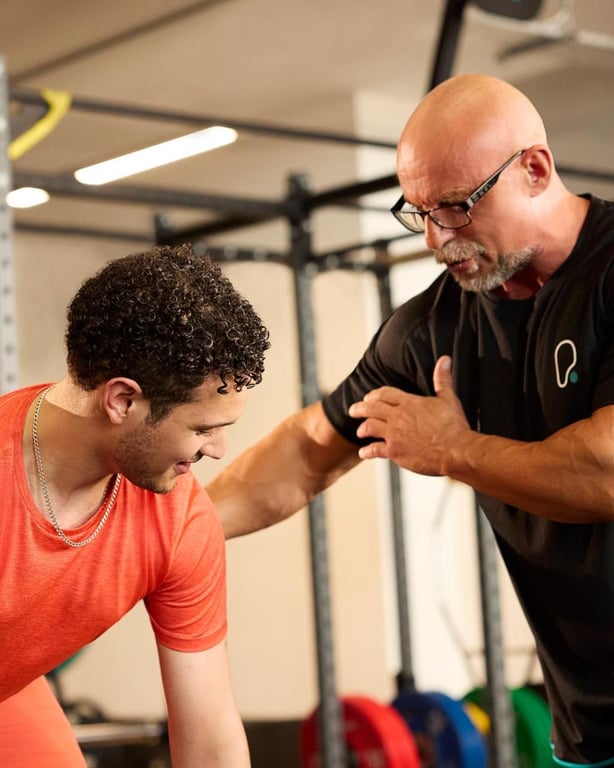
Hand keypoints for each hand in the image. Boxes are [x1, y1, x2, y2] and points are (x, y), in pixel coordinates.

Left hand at [348, 356, 469, 474]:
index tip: (368, 397)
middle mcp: (398, 416)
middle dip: (360, 408)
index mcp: (409, 403)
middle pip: (371, 408)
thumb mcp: (448, 399)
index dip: (374, 395)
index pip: (385, 394)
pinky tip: (364, 452)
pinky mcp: (394, 451)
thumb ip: (442, 379)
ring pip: (369, 427)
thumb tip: (444, 360)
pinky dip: (367, 451)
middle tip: (353, 410)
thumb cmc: (454, 426)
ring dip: (362, 429)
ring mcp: (394, 434)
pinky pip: (374, 449)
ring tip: (360, 431)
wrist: (455, 450)